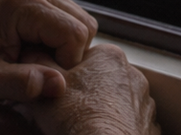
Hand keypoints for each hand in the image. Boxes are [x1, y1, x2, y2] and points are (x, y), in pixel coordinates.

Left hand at [0, 0, 98, 102]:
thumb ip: (22, 84)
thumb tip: (60, 84)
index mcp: (23, 1)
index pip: (76, 33)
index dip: (66, 62)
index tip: (38, 75)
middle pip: (83, 24)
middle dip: (66, 53)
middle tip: (32, 67)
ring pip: (79, 20)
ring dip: (61, 45)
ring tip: (27, 57)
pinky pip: (66, 16)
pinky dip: (55, 36)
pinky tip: (28, 47)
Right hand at [17, 44, 159, 134]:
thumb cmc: (76, 119)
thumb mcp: (44, 86)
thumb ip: (37, 63)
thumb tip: (31, 53)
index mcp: (109, 57)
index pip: (83, 58)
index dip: (65, 74)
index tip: (55, 90)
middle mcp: (133, 76)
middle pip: (101, 80)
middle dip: (86, 93)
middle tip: (67, 112)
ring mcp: (145, 103)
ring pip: (117, 103)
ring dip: (103, 112)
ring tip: (83, 128)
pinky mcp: (149, 128)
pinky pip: (129, 124)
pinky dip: (117, 129)